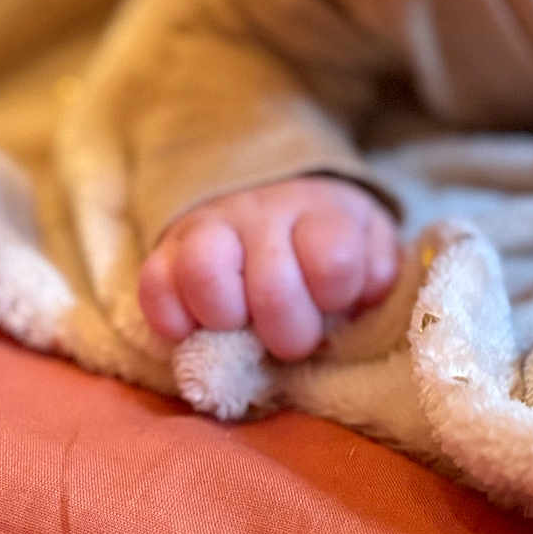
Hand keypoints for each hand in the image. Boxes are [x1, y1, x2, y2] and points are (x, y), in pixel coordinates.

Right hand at [138, 175, 400, 360]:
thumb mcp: (367, 243)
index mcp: (322, 215)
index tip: (333, 304)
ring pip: (205, 272)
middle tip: (291, 340)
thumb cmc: (326, 239)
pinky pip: (154, 285)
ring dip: (227, 319)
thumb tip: (366, 294)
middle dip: (287, 333)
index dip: (334, 296)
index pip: (333, 261)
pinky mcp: (167, 250)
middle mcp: (264, 215)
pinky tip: (194, 329)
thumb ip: (377, 271)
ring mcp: (211, 228)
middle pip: (272, 287)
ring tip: (240, 328)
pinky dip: (171, 320)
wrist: (270, 193)